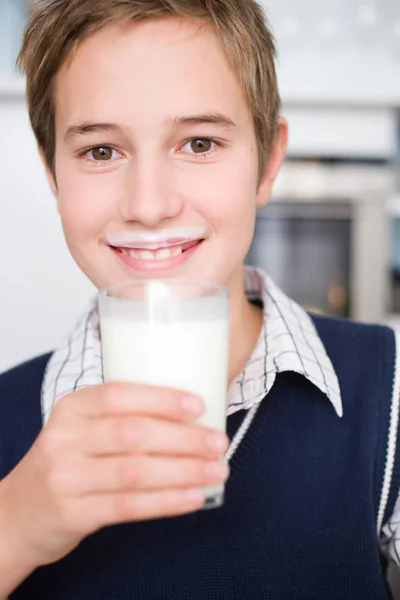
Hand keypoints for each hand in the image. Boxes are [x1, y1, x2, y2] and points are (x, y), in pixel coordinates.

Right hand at [0, 382, 228, 568]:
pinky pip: (129, 507)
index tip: (199, 405)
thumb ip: (122, 417)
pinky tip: (194, 497)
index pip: (119, 395)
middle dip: (184, 438)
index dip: (162, 399)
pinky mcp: (73, 514)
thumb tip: (192, 415)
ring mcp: (66, 478)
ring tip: (217, 471)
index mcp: (72, 408)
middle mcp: (65, 438)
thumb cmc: (68, 462)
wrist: (20, 511)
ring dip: (184, 471)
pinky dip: (167, 502)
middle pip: (133, 434)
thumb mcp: (82, 428)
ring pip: (136, 472)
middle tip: (218, 442)